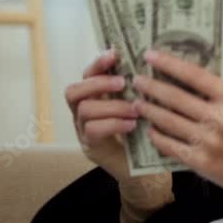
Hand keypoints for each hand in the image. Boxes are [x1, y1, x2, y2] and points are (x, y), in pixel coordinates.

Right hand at [65, 47, 139, 180]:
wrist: (142, 169)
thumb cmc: (141, 131)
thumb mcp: (138, 104)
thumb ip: (135, 87)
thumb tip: (148, 61)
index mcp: (94, 96)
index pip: (87, 74)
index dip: (98, 63)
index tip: (114, 53)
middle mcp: (82, 111)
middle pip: (74, 91)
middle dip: (99, 83)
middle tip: (123, 83)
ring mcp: (83, 130)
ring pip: (85, 110)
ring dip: (112, 106)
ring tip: (134, 109)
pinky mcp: (91, 147)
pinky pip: (93, 130)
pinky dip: (114, 124)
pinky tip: (132, 124)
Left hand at [131, 48, 222, 198]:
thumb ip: (216, 93)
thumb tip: (181, 76)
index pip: (194, 75)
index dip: (169, 63)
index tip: (150, 55)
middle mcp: (219, 117)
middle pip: (176, 97)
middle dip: (151, 86)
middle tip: (136, 80)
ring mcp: (208, 140)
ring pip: (168, 120)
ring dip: (149, 110)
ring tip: (137, 103)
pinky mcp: (199, 161)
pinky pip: (169, 144)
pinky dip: (157, 136)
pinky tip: (150, 129)